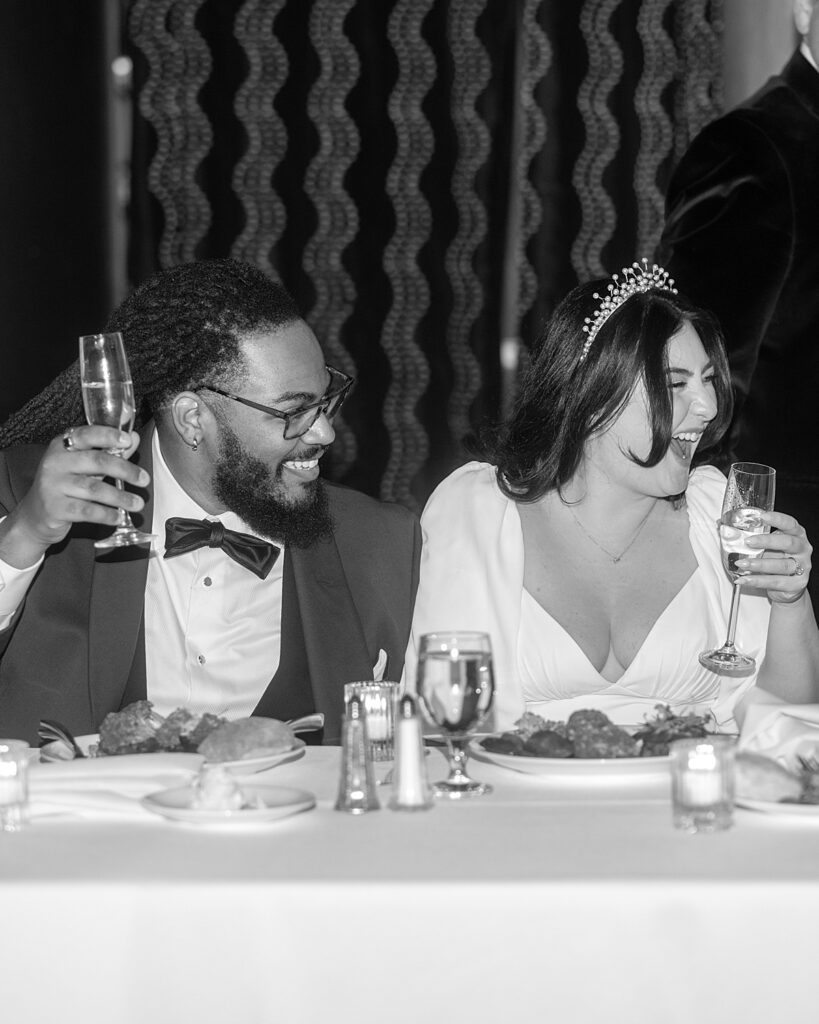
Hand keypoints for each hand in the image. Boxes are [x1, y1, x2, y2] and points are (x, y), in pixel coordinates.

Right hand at [0, 426, 149, 564]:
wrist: (35, 516)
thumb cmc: (65, 486)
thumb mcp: (84, 466)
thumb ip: (109, 451)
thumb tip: (133, 437)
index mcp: (62, 446)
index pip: (86, 434)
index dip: (108, 436)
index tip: (128, 441)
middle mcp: (55, 462)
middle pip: (96, 461)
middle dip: (125, 470)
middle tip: (144, 479)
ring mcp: (52, 485)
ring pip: (94, 489)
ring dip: (120, 497)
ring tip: (138, 504)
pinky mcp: (54, 508)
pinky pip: (86, 511)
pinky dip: (106, 514)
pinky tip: (118, 517)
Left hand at [736, 510, 811, 604]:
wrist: (786, 587)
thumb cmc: (775, 560)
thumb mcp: (765, 546)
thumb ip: (749, 535)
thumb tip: (721, 523)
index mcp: (796, 535)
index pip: (790, 524)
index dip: (778, 519)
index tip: (763, 516)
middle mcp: (802, 549)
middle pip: (787, 543)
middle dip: (766, 541)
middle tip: (748, 541)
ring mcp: (802, 567)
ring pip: (782, 564)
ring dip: (759, 564)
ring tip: (741, 563)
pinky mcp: (797, 584)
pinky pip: (776, 582)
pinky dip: (757, 581)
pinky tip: (743, 579)